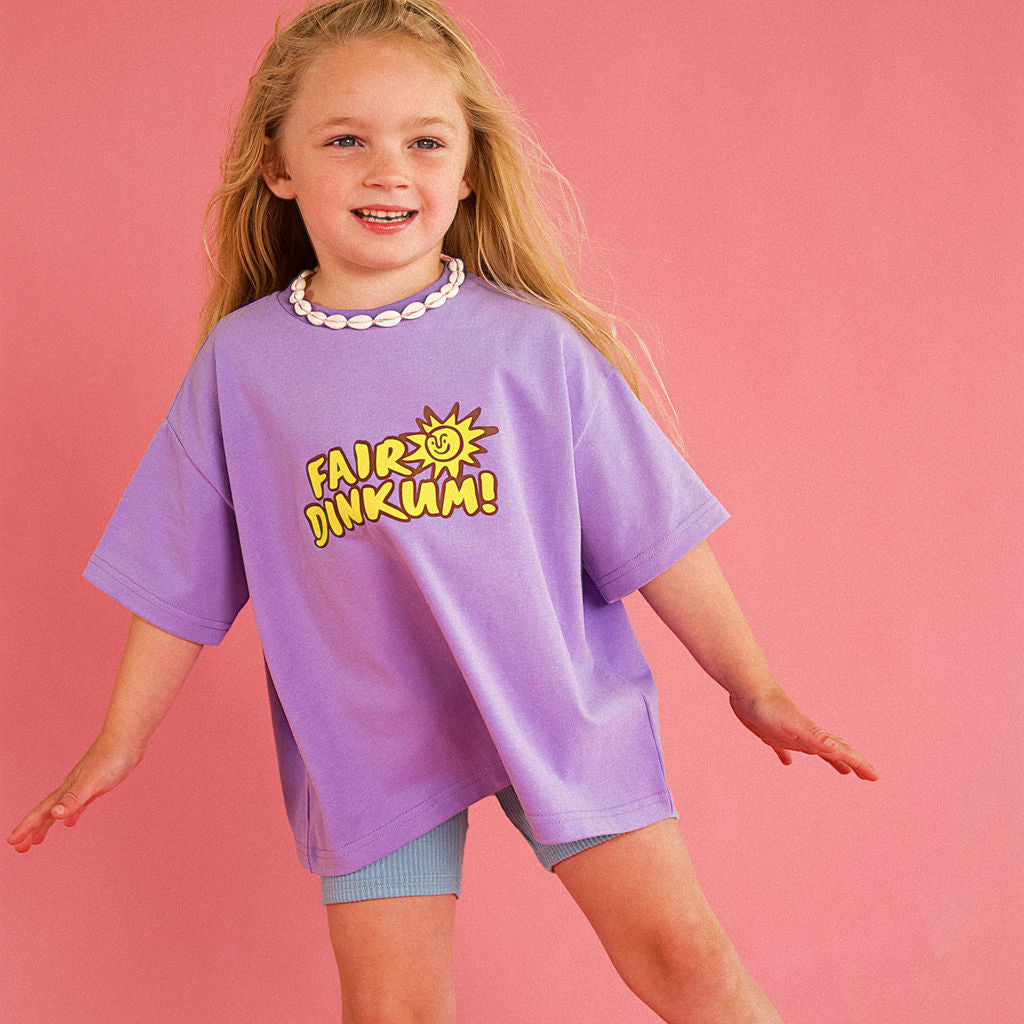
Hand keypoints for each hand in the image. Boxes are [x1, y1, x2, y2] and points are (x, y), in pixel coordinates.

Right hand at [6, 733, 146, 852]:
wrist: (127, 739)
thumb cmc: (111, 758)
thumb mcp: (92, 781)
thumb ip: (74, 798)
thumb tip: (55, 815)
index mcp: (66, 789)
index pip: (41, 812)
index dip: (25, 827)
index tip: (11, 842)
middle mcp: (70, 788)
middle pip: (46, 813)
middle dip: (31, 831)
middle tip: (20, 849)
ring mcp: (82, 786)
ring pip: (59, 810)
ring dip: (47, 825)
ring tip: (38, 840)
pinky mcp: (96, 785)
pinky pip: (78, 804)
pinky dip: (72, 814)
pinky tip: (70, 822)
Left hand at [729, 688, 878, 780]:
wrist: (748, 689)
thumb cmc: (769, 707)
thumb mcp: (793, 725)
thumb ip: (814, 736)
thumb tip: (835, 749)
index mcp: (814, 736)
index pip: (843, 752)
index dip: (860, 764)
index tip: (875, 777)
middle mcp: (806, 735)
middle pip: (835, 752)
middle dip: (852, 763)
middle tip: (867, 776)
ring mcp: (789, 734)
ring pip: (815, 750)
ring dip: (830, 760)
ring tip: (842, 770)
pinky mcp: (771, 733)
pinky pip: (784, 749)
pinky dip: (787, 756)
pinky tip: (787, 762)